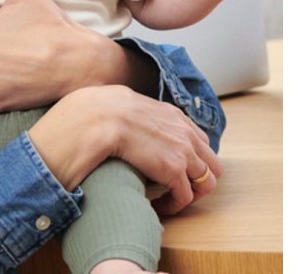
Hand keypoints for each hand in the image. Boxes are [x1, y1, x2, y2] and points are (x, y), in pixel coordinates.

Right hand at [28, 85, 222, 215]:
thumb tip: (116, 106)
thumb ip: (129, 106)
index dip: (188, 157)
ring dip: (189, 193)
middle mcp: (183, 130)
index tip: (170, 168)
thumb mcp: (119, 99)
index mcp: (170, 113)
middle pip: (210, 161)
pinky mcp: (174, 170)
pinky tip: (156, 206)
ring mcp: (183, 149)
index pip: (197, 138)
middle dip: (197, 178)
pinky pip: (186, 197)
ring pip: (206, 181)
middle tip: (174, 188)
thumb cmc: (96, 110)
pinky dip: (173, 205)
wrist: (94, 118)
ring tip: (167, 200)